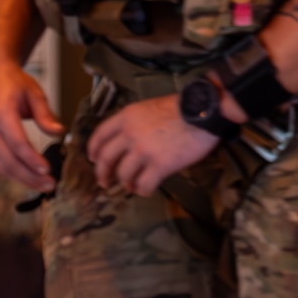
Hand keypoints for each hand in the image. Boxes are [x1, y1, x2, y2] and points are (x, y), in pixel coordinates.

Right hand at [0, 59, 63, 191]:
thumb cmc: (13, 83)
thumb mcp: (35, 93)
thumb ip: (45, 115)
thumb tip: (59, 132)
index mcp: (1, 114)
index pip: (17, 143)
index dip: (32, 159)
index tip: (48, 169)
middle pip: (8, 161)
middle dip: (29, 176)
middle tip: (50, 185)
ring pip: (1, 166)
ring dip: (22, 179)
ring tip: (43, 186)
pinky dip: (12, 173)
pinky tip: (29, 178)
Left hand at [87, 95, 219, 196]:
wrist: (205, 111)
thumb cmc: (183, 107)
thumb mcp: (152, 107)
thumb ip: (137, 122)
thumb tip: (133, 140)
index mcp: (127, 117)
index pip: (100, 135)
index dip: (93, 149)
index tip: (93, 159)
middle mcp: (130, 135)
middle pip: (106, 158)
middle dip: (102, 173)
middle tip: (104, 182)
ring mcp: (143, 151)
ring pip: (124, 175)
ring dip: (126, 183)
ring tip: (132, 186)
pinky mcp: (159, 166)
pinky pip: (144, 184)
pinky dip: (143, 190)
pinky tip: (147, 190)